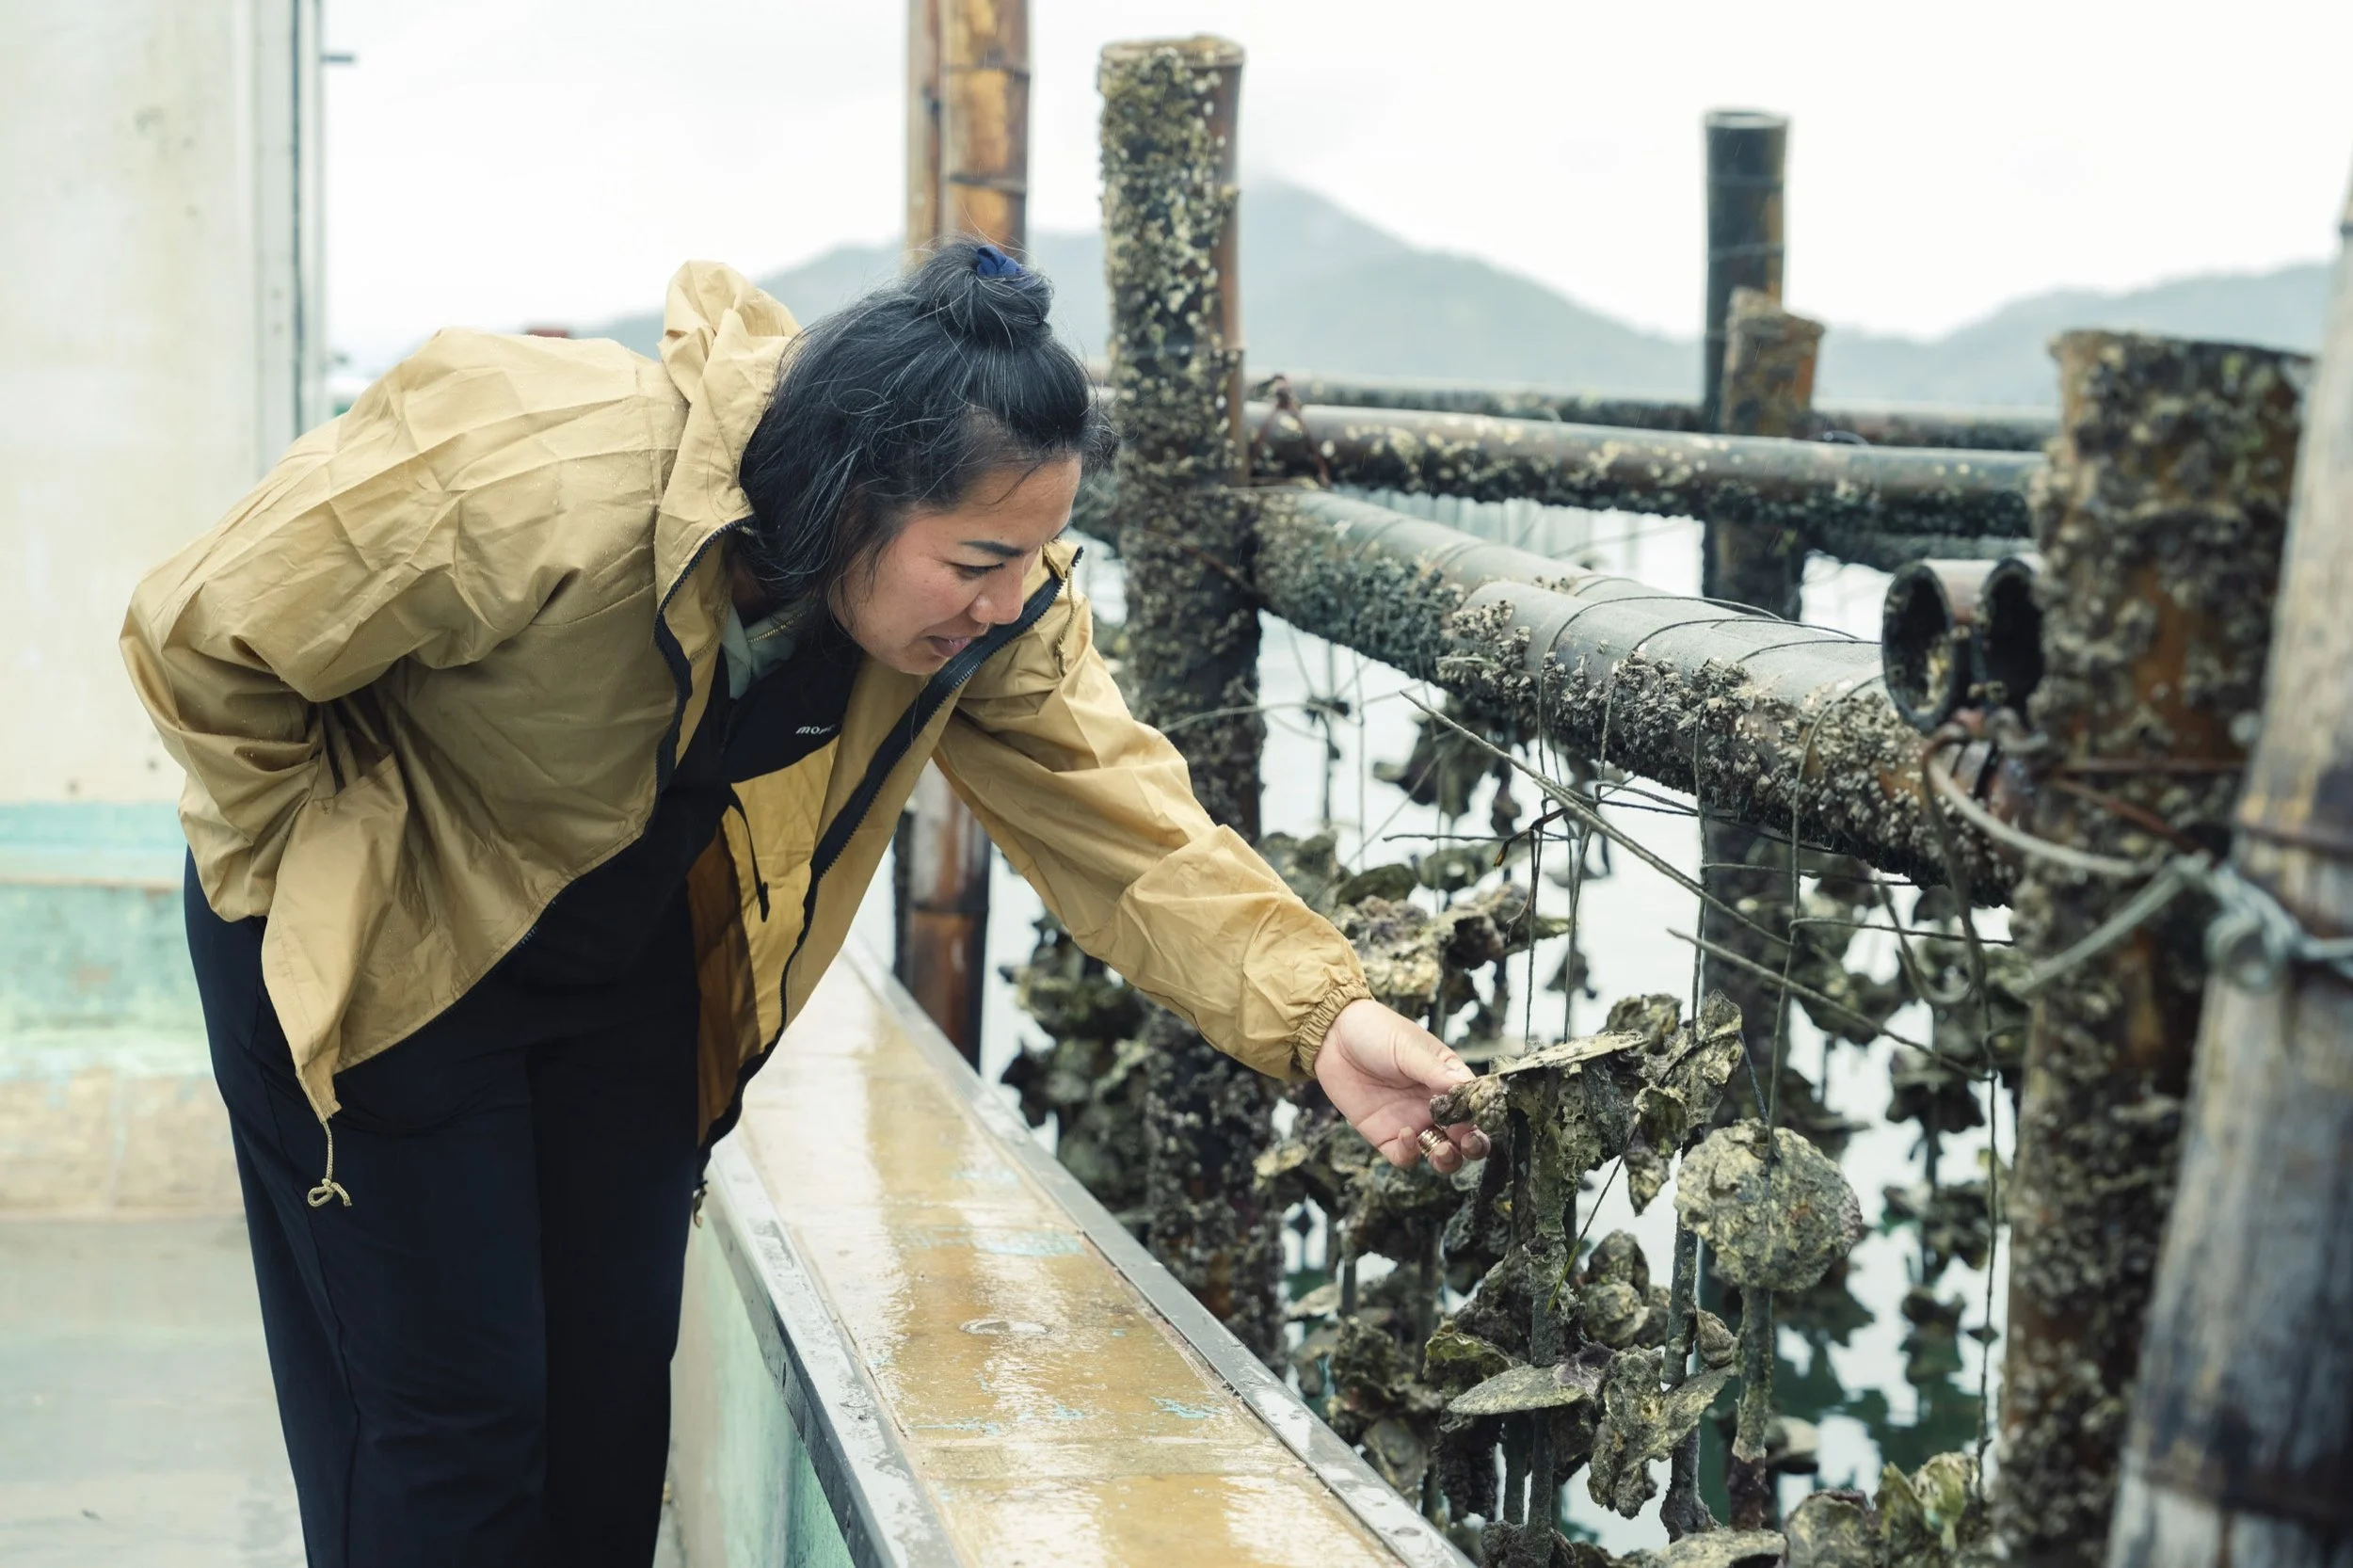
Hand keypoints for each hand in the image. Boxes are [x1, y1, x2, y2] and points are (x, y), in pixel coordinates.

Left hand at [1314, 999, 1492, 1174]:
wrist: (1333, 1036)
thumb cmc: (1376, 1031)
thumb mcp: (1409, 1047)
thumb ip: (1436, 1071)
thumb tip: (1468, 1088)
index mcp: (1448, 1081)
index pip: (1474, 1106)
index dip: (1482, 1116)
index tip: (1478, 1118)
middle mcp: (1434, 1105)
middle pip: (1465, 1137)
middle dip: (1474, 1146)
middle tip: (1469, 1142)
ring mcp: (1411, 1122)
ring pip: (1440, 1154)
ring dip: (1448, 1159)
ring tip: (1443, 1150)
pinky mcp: (1385, 1135)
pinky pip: (1405, 1157)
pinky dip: (1410, 1154)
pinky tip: (1404, 1134)